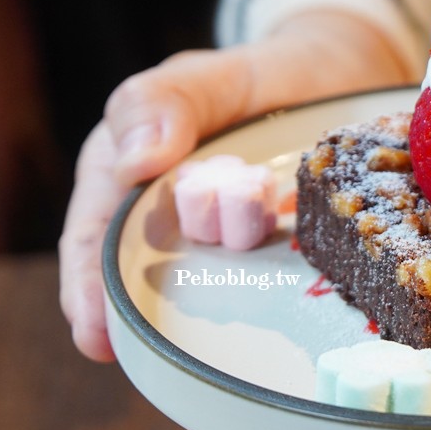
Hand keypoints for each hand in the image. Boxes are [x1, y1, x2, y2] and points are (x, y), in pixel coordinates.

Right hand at [59, 10, 413, 360]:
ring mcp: (226, 240)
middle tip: (141, 355)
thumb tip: (133, 163)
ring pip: (202, 286)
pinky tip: (274, 322)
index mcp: (133, 171)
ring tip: (209, 340)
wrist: (342, 79)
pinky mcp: (274, 252)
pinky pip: (261, 283)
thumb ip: (167, 102)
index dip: (88, 286)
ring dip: (202, 307)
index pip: (95, 234)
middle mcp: (173, 215)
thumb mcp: (212, 76)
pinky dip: (261, 301)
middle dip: (138, 313)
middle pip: (141, 273)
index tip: (96, 333)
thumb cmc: (264, 74)